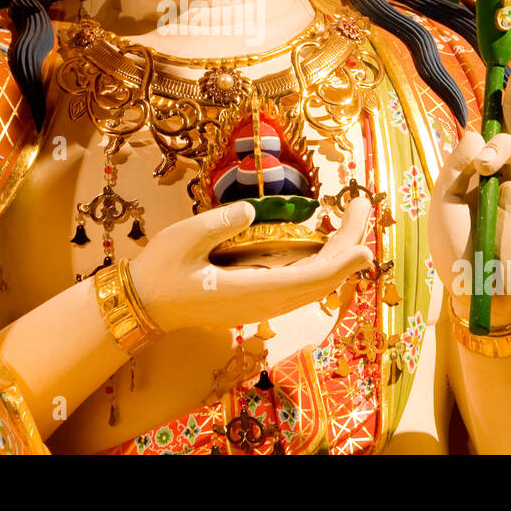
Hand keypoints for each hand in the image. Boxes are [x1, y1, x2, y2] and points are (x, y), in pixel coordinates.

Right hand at [128, 199, 374, 331]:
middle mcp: (264, 303)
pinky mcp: (258, 300)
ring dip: (336, 254)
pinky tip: (324, 242)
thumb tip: (251, 209)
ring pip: (312, 283)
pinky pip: (300, 284)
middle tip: (361, 206)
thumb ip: (219, 224)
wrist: (145, 304)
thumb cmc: (161, 271)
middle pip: (320, 279)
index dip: (341, 262)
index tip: (366, 245)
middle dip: (347, 245)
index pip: (309, 280)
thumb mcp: (183, 239)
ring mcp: (263, 305)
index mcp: (250, 291)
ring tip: (351, 219)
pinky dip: (319, 262)